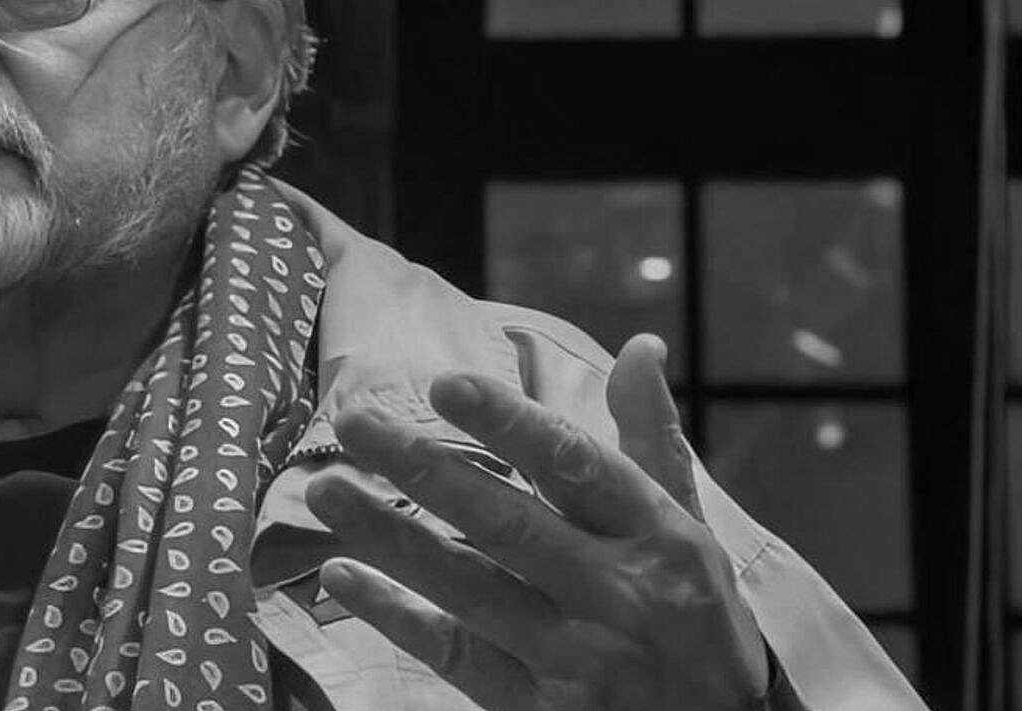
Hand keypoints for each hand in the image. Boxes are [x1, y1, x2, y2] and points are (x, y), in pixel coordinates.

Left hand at [304, 335, 769, 710]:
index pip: (575, 467)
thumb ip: (654, 441)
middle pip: (507, 524)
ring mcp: (576, 658)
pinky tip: (342, 574)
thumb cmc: (698, 621)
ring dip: (391, 538)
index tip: (444, 384)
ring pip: (468, 589)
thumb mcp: (693, 531)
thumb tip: (642, 346)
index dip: (509, 424)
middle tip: (353, 422)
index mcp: (657, 536)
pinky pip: (456, 655)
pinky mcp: (538, 709)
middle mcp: (618, 593)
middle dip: (425, 469)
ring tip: (323, 490)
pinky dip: (397, 616)